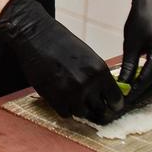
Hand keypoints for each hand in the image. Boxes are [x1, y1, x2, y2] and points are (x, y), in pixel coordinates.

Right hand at [0, 0, 122, 123]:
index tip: (109, 104)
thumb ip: (98, 76)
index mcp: (100, 71)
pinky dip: (64, 108)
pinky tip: (61, 96)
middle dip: (96, 107)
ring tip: (72, 95)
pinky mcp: (54, 99)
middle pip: (101, 110)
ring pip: (83, 114)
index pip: (116, 100)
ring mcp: (71, 94)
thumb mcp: (88, 56)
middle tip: (90, 102)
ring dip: (79, 108)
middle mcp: (88, 84)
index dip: (113, 103)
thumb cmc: (61, 43)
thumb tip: (106, 95)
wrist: (35, 36)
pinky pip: (66, 114)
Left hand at [117, 0, 151, 107]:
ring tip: (139, 95)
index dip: (136, 91)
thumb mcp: (131, 43)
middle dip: (146, 94)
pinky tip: (149, 83)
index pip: (148, 78)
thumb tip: (123, 86)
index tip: (125, 100)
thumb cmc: (141, 18)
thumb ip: (128, 66)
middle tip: (131, 102)